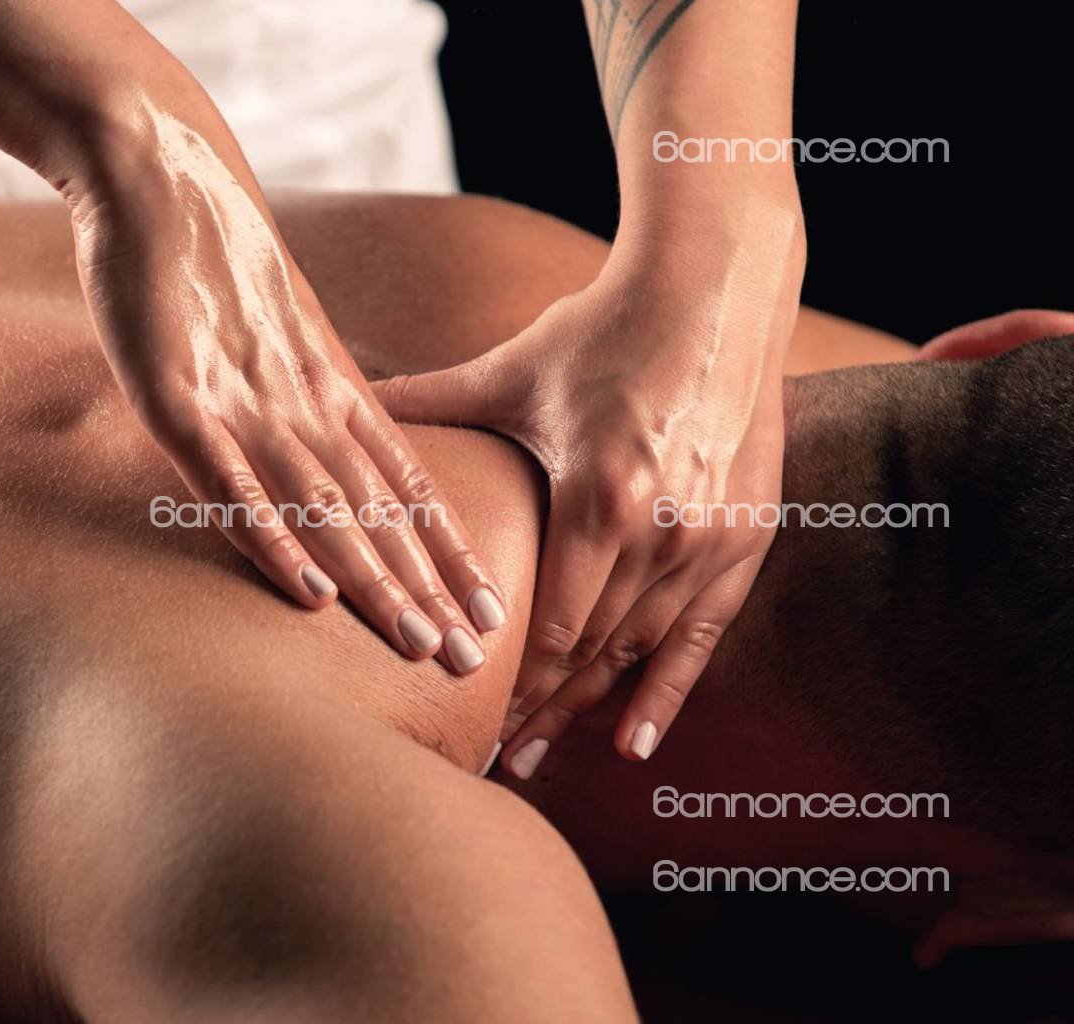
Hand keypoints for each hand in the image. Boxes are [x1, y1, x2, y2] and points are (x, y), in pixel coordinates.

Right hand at [69, 115, 504, 672]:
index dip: (448, 554)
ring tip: (417, 643)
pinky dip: (272, 539)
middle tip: (472, 661)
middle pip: (379, 513)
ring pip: (323, 508)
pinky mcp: (181, 402)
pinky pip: (232, 484)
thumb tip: (335, 456)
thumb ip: (310, 400)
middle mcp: (307, 408)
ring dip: (372, 580)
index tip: (489, 615)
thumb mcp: (281, 341)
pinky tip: (306, 593)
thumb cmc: (217, 266)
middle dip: (427, 589)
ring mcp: (246, 406)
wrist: (166, 179)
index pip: (407, 488)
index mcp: (334, 394)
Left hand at [376, 223, 802, 764]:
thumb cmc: (601, 328)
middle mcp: (661, 533)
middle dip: (536, 709)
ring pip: (639, 651)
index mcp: (597, 498)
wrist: (714, 289)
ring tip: (541, 757)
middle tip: (490, 761)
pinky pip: (704, 635)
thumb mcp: (511, 373)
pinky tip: (636, 744)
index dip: (507, 685)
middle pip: (589, 654)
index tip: (466, 723)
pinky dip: (670, 691)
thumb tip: (346, 398)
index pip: (546, 627)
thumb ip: (429, 402)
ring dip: (589, 710)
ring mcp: (709, 540)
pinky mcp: (746, 536)